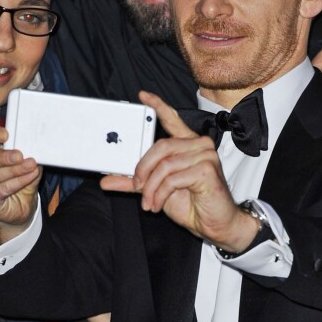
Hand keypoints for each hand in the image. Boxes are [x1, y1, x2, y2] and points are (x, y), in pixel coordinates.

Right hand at [0, 123, 42, 241]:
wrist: (17, 201)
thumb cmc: (14, 170)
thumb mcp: (19, 155)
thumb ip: (22, 147)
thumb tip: (31, 142)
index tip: (6, 135)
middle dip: (2, 157)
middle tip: (19, 155)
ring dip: (14, 170)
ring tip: (31, 165)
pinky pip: (1, 189)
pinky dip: (18, 181)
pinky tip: (30, 175)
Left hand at [101, 91, 258, 251]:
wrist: (214, 225)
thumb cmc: (191, 203)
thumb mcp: (156, 189)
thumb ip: (134, 181)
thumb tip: (106, 179)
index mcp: (187, 144)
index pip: (172, 119)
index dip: (158, 105)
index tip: (143, 96)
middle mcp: (198, 145)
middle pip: (161, 146)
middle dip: (143, 168)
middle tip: (136, 185)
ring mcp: (205, 155)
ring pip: (165, 164)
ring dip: (151, 187)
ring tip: (149, 202)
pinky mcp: (207, 170)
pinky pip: (173, 178)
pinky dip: (160, 193)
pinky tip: (158, 204)